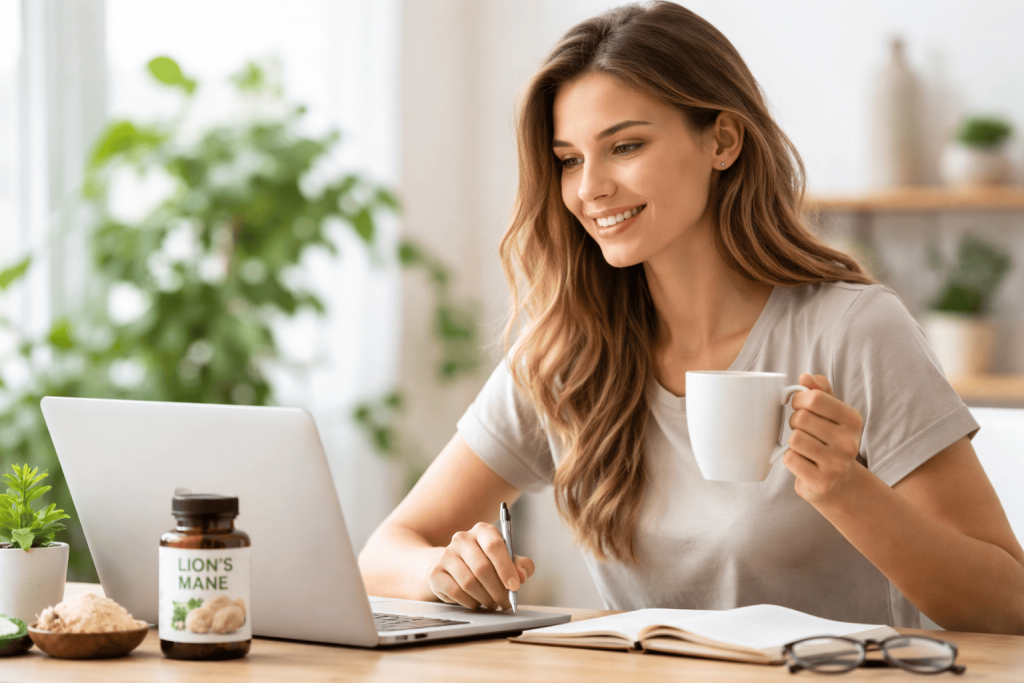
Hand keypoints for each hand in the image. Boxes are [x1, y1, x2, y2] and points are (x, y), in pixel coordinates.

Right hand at [427, 521, 534, 609]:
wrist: (451, 566)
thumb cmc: (485, 562)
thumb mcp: (505, 560)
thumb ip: (519, 565)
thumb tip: (521, 576)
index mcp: (483, 531)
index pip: (495, 546)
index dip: (506, 568)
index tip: (515, 586)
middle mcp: (462, 538)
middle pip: (482, 568)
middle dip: (497, 590)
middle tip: (505, 602)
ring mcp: (446, 554)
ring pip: (469, 582)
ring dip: (485, 598)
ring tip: (492, 603)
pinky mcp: (435, 572)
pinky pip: (456, 592)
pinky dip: (470, 602)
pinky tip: (476, 602)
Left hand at [783, 373, 864, 503]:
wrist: (839, 483)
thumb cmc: (830, 440)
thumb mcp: (831, 413)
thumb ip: (820, 391)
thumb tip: (806, 377)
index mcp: (853, 419)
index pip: (814, 398)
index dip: (798, 399)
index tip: (799, 406)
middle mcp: (849, 442)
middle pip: (801, 418)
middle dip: (794, 422)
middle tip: (803, 431)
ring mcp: (837, 464)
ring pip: (794, 439)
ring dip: (792, 442)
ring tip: (804, 447)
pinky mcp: (822, 482)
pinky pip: (790, 459)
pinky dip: (790, 459)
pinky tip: (803, 462)